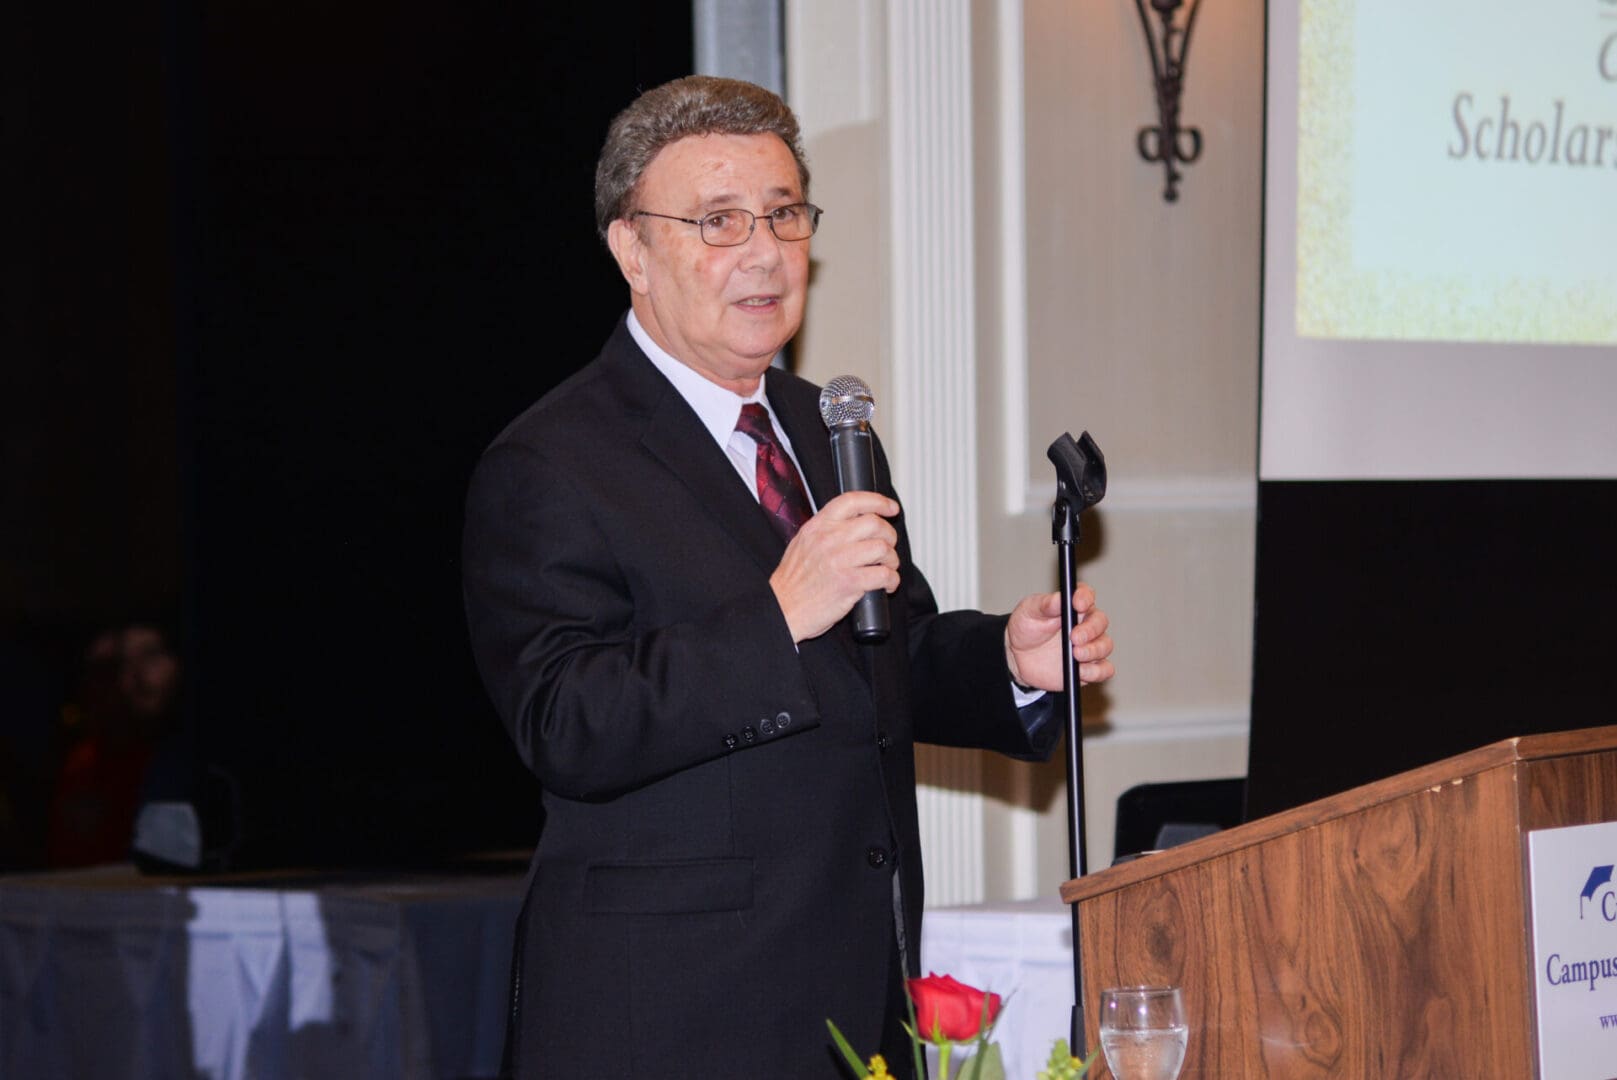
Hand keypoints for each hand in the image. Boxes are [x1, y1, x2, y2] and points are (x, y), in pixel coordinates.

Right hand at [770, 491, 900, 642]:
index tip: (891, 508)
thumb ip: (824, 530)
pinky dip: (891, 580)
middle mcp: (829, 539)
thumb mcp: (802, 544)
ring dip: (891, 559)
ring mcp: (840, 561)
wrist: (783, 609)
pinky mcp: (850, 583)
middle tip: (888, 547)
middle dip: (889, 535)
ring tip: (887, 568)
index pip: (852, 501)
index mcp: (818, 526)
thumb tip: (852, 523)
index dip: (878, 501)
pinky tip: (886, 585)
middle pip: (874, 524)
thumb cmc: (792, 583)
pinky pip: (884, 575)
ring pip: (882, 548)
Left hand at [1004, 584, 1113, 691]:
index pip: (1086, 595)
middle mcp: (1085, 624)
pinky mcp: (1088, 667)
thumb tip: (1061, 597)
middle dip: (1090, 629)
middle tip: (1074, 637)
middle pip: (1101, 622)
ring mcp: (1089, 646)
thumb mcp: (1029, 611)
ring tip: (1075, 654)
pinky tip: (1080, 671)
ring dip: (1093, 651)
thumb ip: (1046, 604)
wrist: (1019, 657)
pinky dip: (1096, 671)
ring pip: (1105, 646)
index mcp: (1072, 605)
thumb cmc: (1026, 628)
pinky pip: (1104, 670)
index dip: (1085, 597)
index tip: (1077, 604)